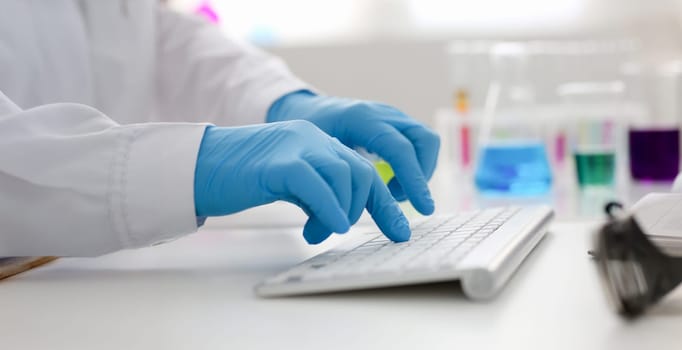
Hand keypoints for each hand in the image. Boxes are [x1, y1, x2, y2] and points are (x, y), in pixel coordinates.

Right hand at [194, 121, 410, 243]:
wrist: (199, 167)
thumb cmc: (240, 179)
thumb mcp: (287, 184)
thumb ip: (314, 195)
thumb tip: (334, 221)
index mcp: (316, 141)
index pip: (361, 169)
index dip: (383, 201)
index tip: (398, 227)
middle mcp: (312, 138)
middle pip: (363, 172)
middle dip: (377, 207)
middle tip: (380, 234)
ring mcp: (297, 147)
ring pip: (347, 177)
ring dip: (344, 213)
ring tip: (320, 232)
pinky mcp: (281, 162)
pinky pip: (319, 186)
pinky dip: (331, 210)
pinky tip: (330, 228)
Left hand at [267, 91, 439, 214]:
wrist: (307, 110)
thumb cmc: (307, 134)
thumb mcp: (311, 153)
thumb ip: (325, 181)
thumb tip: (333, 221)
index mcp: (361, 119)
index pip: (399, 148)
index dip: (413, 179)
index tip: (423, 209)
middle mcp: (383, 114)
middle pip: (424, 140)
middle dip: (422, 176)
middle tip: (400, 201)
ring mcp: (393, 118)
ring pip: (426, 142)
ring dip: (418, 172)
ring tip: (393, 193)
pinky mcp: (397, 126)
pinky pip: (418, 146)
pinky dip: (413, 168)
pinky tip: (390, 184)